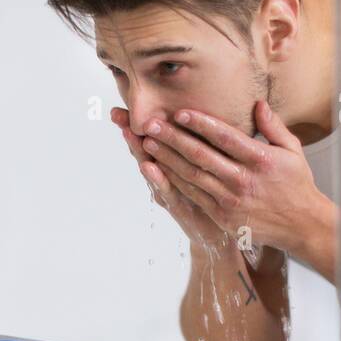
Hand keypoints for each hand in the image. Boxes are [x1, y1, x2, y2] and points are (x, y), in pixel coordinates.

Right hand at [112, 106, 229, 251]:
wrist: (224, 237)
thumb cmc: (222, 200)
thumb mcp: (215, 168)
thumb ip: (208, 144)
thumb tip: (210, 116)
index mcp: (177, 164)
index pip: (158, 139)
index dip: (143, 122)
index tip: (126, 104)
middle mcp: (169, 178)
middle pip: (148, 151)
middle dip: (132, 132)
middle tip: (116, 113)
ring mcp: (172, 194)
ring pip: (153, 169)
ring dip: (140, 151)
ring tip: (128, 132)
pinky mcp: (181, 211)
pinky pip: (168, 192)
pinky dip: (157, 180)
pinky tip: (148, 165)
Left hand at [139, 100, 331, 254]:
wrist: (301, 225)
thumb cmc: (296, 185)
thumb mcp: (292, 151)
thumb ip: (274, 127)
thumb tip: (258, 104)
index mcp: (260, 159)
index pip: (225, 137)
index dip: (200, 124)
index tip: (180, 112)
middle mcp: (243, 179)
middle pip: (201, 155)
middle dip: (172, 138)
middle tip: (150, 124)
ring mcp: (230, 200)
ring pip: (192, 175)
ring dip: (166, 158)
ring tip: (147, 143)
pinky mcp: (222, 215)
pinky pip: (193, 194)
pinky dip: (174, 181)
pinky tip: (158, 169)